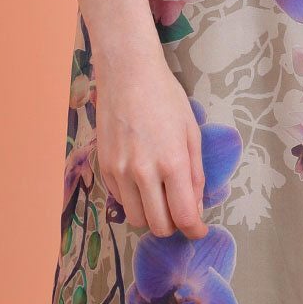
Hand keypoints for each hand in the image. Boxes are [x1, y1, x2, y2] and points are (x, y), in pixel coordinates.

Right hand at [94, 46, 208, 238]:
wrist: (127, 73)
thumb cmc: (165, 97)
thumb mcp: (191, 131)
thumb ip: (194, 174)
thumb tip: (194, 207)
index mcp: (172, 162)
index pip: (183, 217)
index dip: (194, 230)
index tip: (198, 230)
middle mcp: (143, 172)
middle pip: (158, 226)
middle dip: (173, 226)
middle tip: (180, 212)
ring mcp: (119, 171)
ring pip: (136, 218)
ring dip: (151, 216)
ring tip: (160, 198)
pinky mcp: (103, 166)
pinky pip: (119, 200)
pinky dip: (133, 200)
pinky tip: (141, 181)